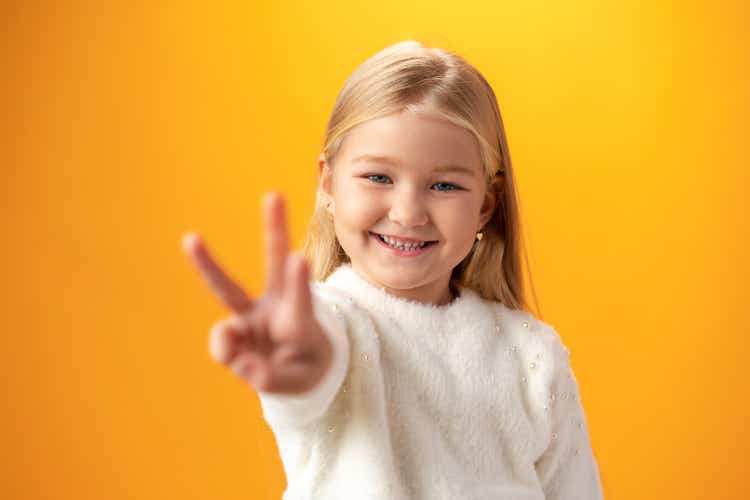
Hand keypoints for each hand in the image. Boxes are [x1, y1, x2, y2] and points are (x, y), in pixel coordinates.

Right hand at [181, 193, 332, 394]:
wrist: (296, 372)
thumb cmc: (305, 368)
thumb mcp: (300, 381)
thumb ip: (270, 376)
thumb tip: (235, 360)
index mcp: (300, 318)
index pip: (301, 300)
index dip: (298, 282)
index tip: (299, 257)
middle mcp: (275, 306)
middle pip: (274, 262)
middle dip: (274, 228)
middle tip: (274, 194)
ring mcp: (250, 316)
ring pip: (227, 287)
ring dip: (206, 260)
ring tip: (192, 240)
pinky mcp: (232, 330)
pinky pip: (223, 345)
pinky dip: (230, 356)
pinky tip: (246, 362)